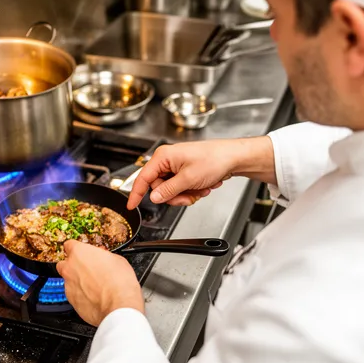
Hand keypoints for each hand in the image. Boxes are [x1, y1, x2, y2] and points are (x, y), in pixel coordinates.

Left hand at [57, 240, 143, 325]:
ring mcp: (68, 285)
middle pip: (63, 264)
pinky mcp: (71, 301)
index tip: (83, 253)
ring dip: (77, 282)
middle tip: (87, 270)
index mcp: (80, 253)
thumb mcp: (116, 259)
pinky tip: (94, 297)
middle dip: (73, 266)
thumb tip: (102, 258)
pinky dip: (81, 295)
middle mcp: (70, 268)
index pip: (69, 245)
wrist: (119, 306)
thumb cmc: (120, 282)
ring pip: (68, 281)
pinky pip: (73, 295)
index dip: (77, 249)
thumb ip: (102, 256)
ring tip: (94, 286)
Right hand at [127, 137, 275, 208]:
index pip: (143, 178)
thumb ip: (168, 190)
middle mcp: (168, 160)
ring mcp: (177, 166)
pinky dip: (192, 191)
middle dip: (174, 196)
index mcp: (163, 157)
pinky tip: (203, 186)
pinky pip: (182, 188)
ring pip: (172, 190)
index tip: (131, 205)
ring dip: (186, 194)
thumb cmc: (214, 159)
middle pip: (159, 188)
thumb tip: (154, 197)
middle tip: (188, 195)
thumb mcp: (188, 179)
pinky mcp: (186, 171)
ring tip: (199, 188)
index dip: (136, 193)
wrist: (233, 158)